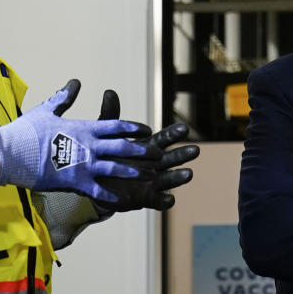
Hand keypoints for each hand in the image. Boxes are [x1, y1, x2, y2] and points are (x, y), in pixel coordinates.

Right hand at [0, 80, 158, 201]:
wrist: (9, 154)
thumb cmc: (26, 131)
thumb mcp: (47, 111)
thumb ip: (65, 98)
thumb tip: (75, 82)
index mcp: (84, 127)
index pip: (116, 126)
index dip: (134, 128)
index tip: (147, 130)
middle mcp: (89, 145)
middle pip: (123, 147)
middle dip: (142, 150)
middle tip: (158, 154)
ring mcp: (83, 165)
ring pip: (116, 169)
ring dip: (134, 172)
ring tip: (150, 176)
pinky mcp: (75, 183)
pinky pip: (99, 192)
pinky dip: (112, 197)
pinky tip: (125, 202)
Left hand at [92, 89, 199, 211]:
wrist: (97, 183)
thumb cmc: (106, 156)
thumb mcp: (107, 136)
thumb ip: (111, 117)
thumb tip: (109, 92)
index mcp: (147, 148)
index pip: (164, 139)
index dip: (174, 134)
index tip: (184, 128)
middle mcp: (154, 165)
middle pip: (172, 158)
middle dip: (183, 154)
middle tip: (196, 150)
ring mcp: (152, 182)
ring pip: (168, 180)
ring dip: (179, 177)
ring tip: (189, 174)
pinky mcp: (145, 199)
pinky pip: (156, 201)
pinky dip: (163, 201)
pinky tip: (170, 199)